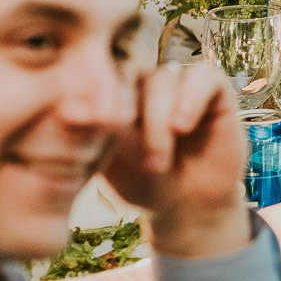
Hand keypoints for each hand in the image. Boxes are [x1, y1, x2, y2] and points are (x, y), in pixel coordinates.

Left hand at [100, 62, 252, 259]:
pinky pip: (204, 76)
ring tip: (157, 162)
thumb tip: (65, 111)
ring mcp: (181, 84)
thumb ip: (90, 134)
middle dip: (126, 114)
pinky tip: (182, 127)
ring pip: (164, 78)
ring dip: (158, 120)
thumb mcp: (107, 161)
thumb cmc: (143, 184)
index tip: (82, 126)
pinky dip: (192, 98)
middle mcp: (148, 82)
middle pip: (131, 74)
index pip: (101, 76)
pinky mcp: (214, 90)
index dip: (94, 99)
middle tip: (124, 154)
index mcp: (117, 92)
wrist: (189, 207)